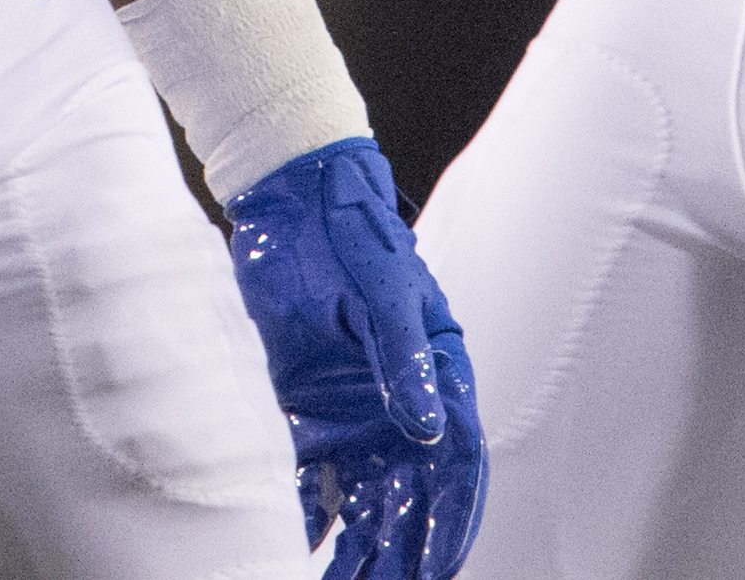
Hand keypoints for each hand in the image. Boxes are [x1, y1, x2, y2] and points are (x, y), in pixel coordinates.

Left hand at [221, 139, 486, 579]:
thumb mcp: (382, 292)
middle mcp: (404, 405)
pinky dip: (306, 521)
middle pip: (410, 498)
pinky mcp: (310, 412)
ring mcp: (356, 413)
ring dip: (358, 550)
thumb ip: (404, 360)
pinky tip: (296, 553)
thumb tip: (425, 429)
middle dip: (400, 554)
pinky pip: (313, 482)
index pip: (456, 464)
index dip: (451, 522)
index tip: (436, 571)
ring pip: (365, 502)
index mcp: (440, 373)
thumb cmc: (351, 234)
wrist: (288, 202)